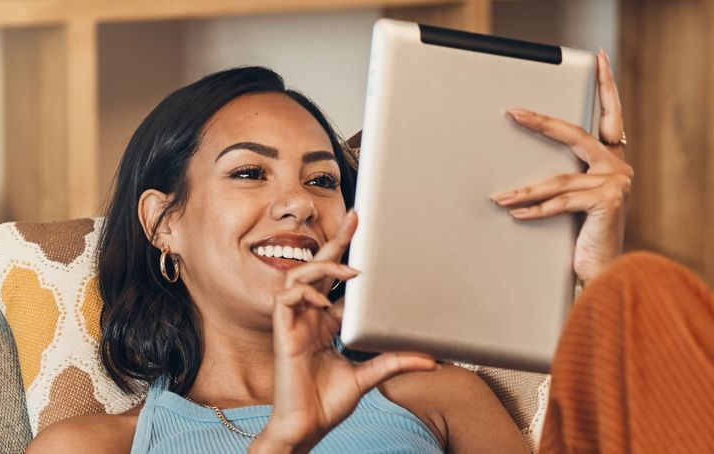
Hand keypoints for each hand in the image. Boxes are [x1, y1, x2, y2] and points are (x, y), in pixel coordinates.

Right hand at [253, 211, 437, 452]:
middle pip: (318, 269)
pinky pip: (286, 297)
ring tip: (350, 273)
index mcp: (325, 324)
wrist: (307, 426)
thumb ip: (394, 362)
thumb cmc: (327, 403)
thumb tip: (431, 359)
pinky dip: (305, 292)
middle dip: (335, 243)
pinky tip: (323, 301)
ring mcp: (294, 323)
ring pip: (299, 276)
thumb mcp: (368, 376)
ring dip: (323, 268)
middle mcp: (309, 318)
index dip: (348, 259)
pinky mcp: (282, 332)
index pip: (336, 283)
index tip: (365, 237)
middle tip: (355, 219)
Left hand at [491, 49, 633, 284]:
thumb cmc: (584, 237)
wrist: (604, 273)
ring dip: (524, 190)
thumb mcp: (576, 201)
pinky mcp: (607, 202)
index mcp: (613, 160)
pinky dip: (535, 209)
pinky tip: (514, 213)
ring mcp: (616, 184)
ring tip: (499, 197)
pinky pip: (561, 202)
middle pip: (575, 136)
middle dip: (542, 124)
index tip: (601, 59)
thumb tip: (525, 168)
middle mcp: (618, 168)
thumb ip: (565, 179)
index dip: (607, 86)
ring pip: (559, 179)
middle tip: (514, 113)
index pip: (611, 115)